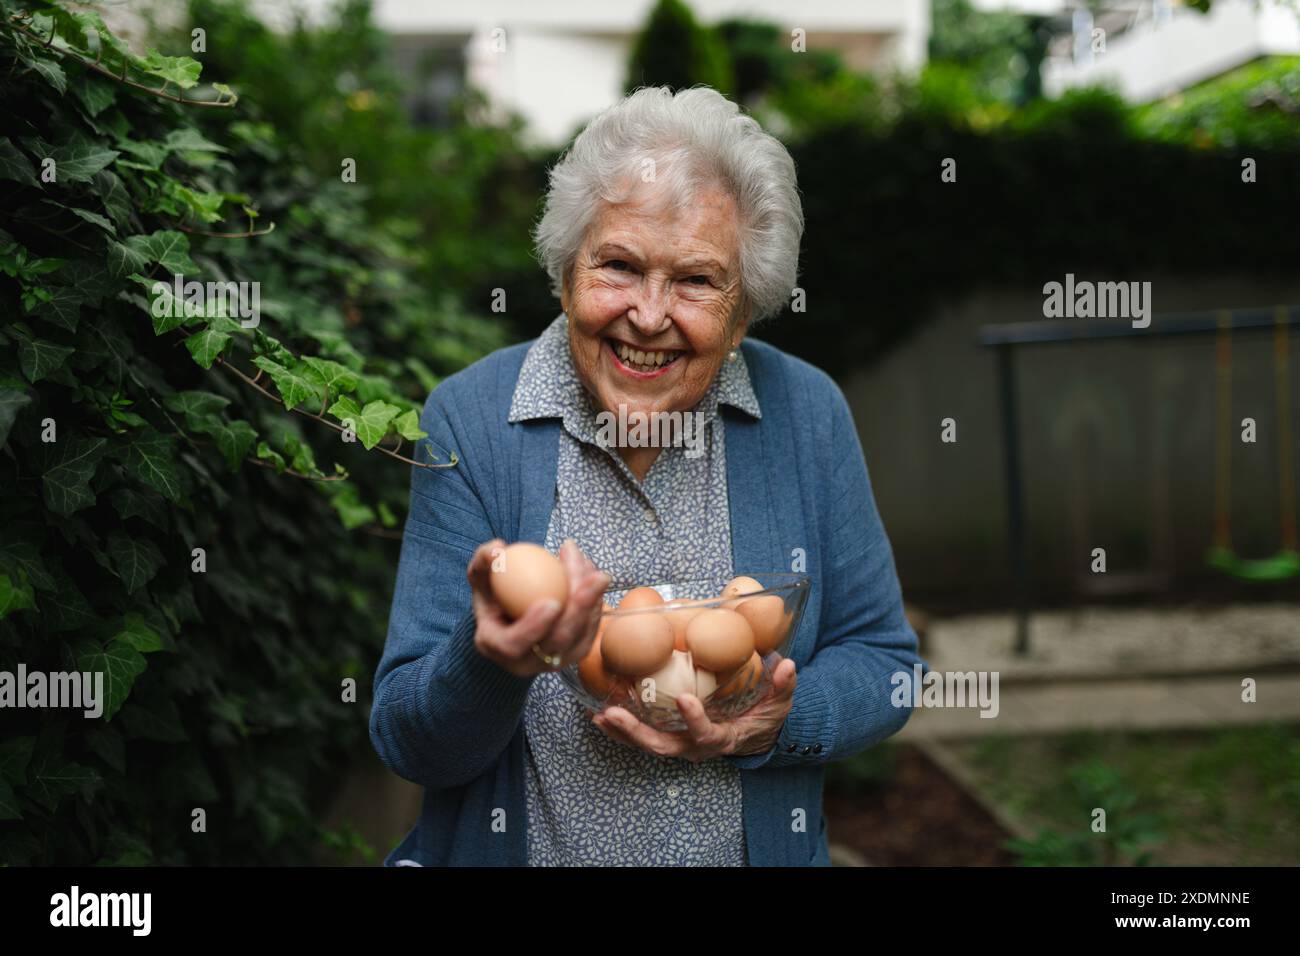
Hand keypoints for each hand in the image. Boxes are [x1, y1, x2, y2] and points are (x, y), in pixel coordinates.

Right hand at [467, 538, 609, 676]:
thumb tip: (498, 549)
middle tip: (597, 577)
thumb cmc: (492, 596)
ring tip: (598, 570)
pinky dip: (597, 601)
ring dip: (594, 600)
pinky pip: (590, 628)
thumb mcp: (481, 579)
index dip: (534, 626)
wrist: (510, 620)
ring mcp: (554, 661)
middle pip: (558, 641)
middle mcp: (527, 662)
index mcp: (498, 647)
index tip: (552, 602)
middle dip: (581, 609)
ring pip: (581, 636)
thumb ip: (483, 562)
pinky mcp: (575, 652)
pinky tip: (595, 574)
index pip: (514, 644)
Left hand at [593, 658, 796, 761]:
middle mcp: (696, 747)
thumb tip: (787, 666)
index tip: (685, 700)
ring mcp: (679, 743)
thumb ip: (783, 686)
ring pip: (646, 744)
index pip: (707, 735)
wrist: (754, 733)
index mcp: (723, 738)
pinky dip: (619, 728)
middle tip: (614, 713)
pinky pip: (640, 735)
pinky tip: (598, 714)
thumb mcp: (780, 703)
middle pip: (662, 746)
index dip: (696, 721)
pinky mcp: (667, 735)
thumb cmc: (764, 716)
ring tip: (598, 715)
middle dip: (636, 733)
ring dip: (621, 732)